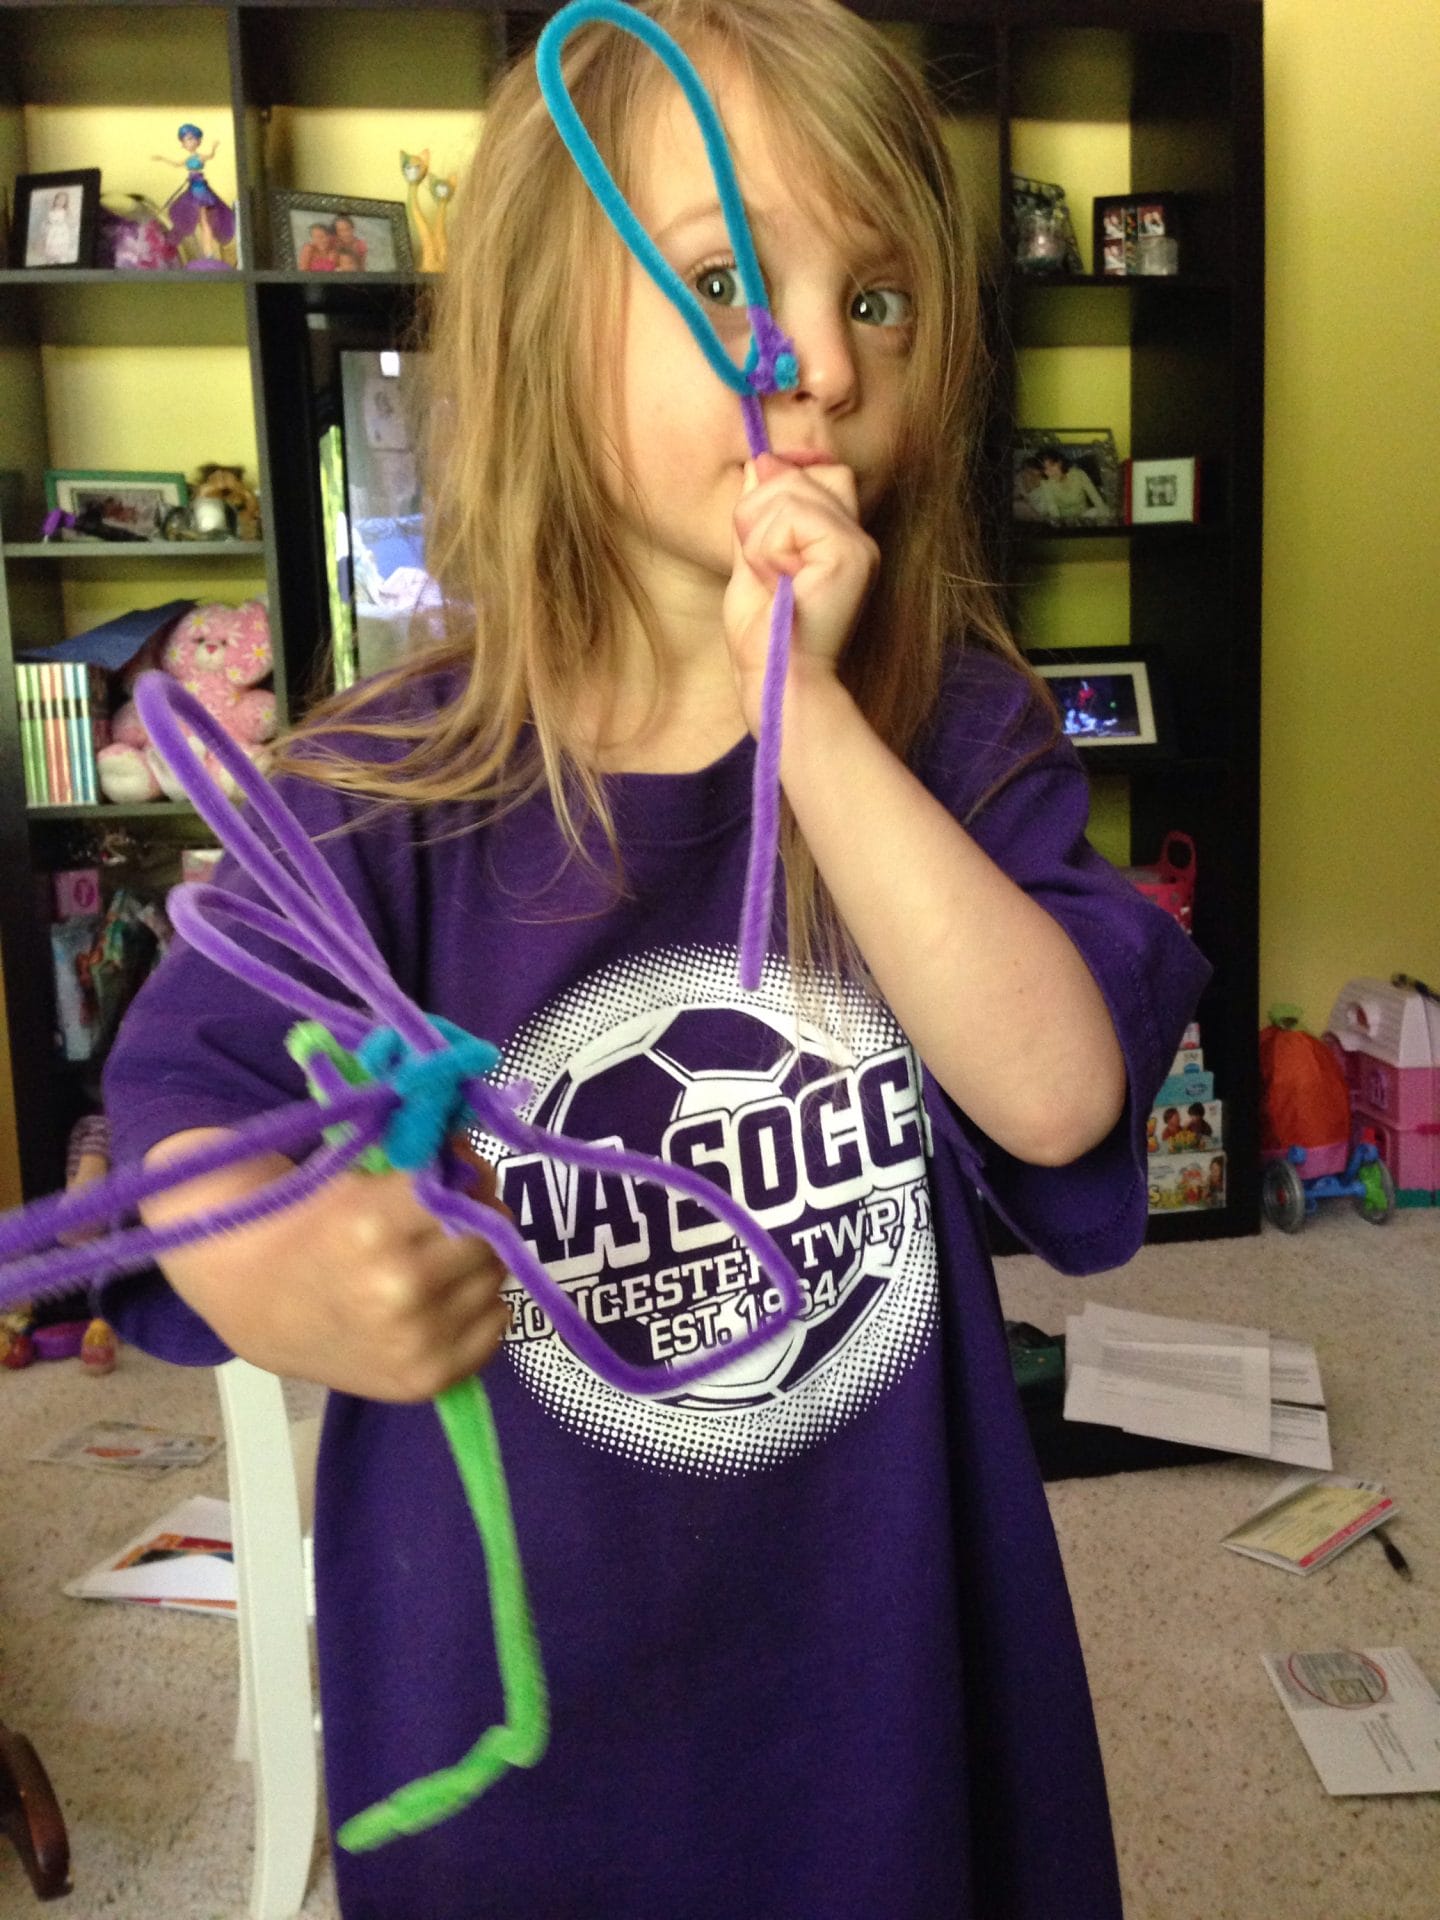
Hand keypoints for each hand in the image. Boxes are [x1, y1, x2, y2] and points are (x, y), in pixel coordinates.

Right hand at [144, 1129, 512, 1401]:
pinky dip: (480, 1306)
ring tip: (438, 1258)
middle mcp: (399, 1286)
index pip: (464, 1187)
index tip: (448, 1177)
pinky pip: (496, 1325)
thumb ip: (417, 1159)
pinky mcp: (427, 1378)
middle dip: (476, 1216)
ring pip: (496, 1277)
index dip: (461, 1178)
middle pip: (490, 1232)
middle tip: (449, 1217)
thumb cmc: (305, 1225)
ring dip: (478, 1261)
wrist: (256, 1305)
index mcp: (371, 1226)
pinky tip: (442, 1297)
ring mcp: (415, 1339)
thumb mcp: (350, 1175)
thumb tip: (475, 1151)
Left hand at [724, 451, 878, 734]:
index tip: (761, 542)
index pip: (816, 471)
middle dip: (758, 512)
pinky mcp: (849, 554)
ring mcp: (858, 544)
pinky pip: (789, 517)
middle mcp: (858, 536)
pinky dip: (766, 551)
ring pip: (787, 491)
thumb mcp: (752, 559)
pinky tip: (779, 583)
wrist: (778, 679)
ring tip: (772, 579)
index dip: (779, 486)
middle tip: (764, 569)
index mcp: (841, 536)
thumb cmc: (765, 634)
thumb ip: (759, 514)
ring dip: (758, 536)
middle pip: (799, 473)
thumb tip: (760, 462)